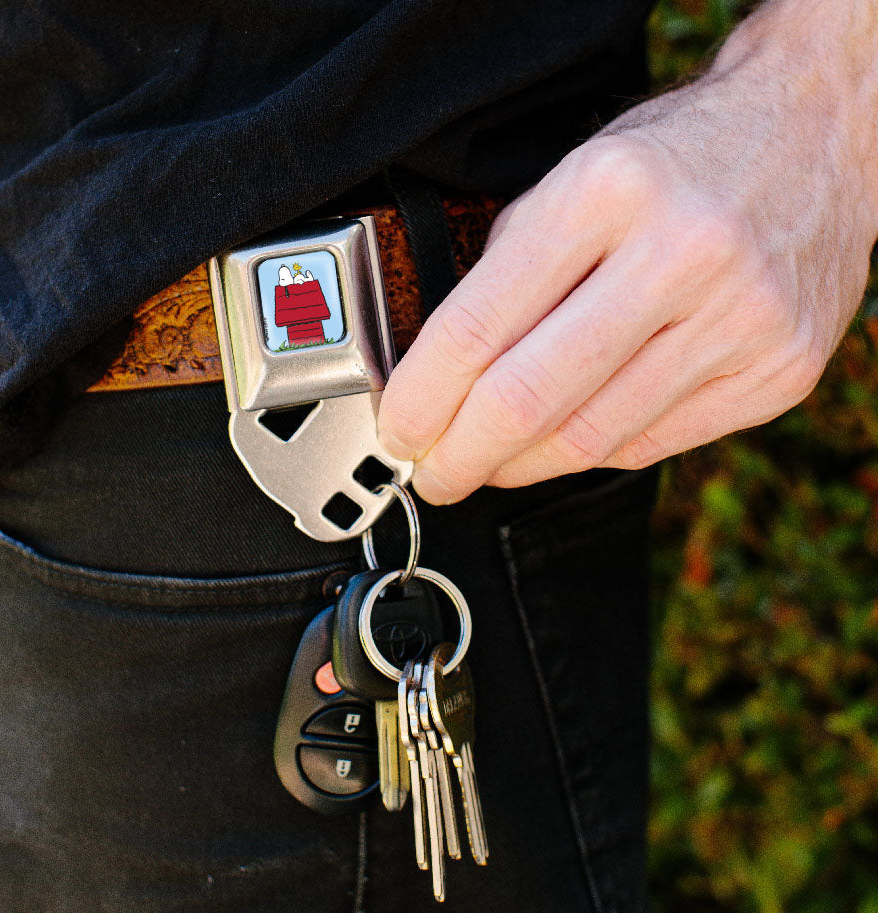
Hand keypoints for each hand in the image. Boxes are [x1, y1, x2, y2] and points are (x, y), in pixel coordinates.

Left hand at [377, 0, 877, 504]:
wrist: (818, 135)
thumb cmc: (678, 161)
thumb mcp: (572, 181)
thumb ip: (504, 274)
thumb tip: (440, 378)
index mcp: (606, 193)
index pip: (477, 329)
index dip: (420, 400)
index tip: (398, 430)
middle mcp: (683, 253)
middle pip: (529, 401)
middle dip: (459, 456)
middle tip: (432, 473)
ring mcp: (741, 318)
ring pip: (589, 438)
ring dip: (518, 466)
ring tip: (489, 462)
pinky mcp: (778, 371)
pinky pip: (649, 445)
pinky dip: (588, 454)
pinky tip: (561, 443)